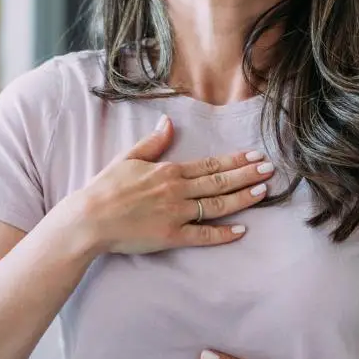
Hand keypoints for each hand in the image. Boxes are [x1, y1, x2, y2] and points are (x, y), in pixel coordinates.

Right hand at [72, 115, 274, 254]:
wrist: (89, 219)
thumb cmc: (105, 188)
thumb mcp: (128, 158)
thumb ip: (153, 142)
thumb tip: (168, 122)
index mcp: (169, 171)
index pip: (209, 164)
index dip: (234, 160)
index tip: (254, 154)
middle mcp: (177, 190)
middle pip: (220, 181)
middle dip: (247, 174)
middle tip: (270, 169)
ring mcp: (176, 214)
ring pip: (217, 205)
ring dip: (242, 198)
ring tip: (263, 191)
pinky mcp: (171, 237)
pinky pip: (203, 235)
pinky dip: (223, 234)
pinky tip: (241, 230)